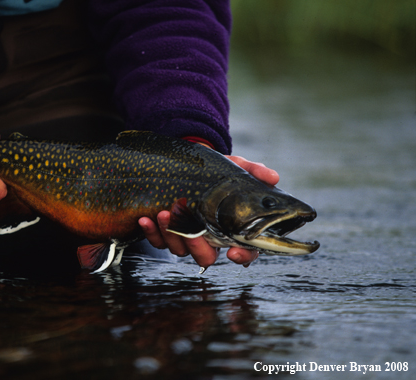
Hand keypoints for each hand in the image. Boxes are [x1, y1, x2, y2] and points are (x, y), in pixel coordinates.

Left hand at [138, 154, 279, 268]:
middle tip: (189, 227)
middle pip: (206, 256)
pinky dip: (151, 232)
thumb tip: (273, 176)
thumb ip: (253, 171)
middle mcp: (209, 238)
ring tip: (166, 213)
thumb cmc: (216, 171)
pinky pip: (157, 240)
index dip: (242, 256)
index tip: (234, 252)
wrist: (186, 163)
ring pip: (179, 249)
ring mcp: (185, 237)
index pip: (244, 251)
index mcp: (231, 228)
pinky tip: (146, 218)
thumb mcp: (235, 167)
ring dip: (171, 234)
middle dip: (196, 245)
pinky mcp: (164, 232)